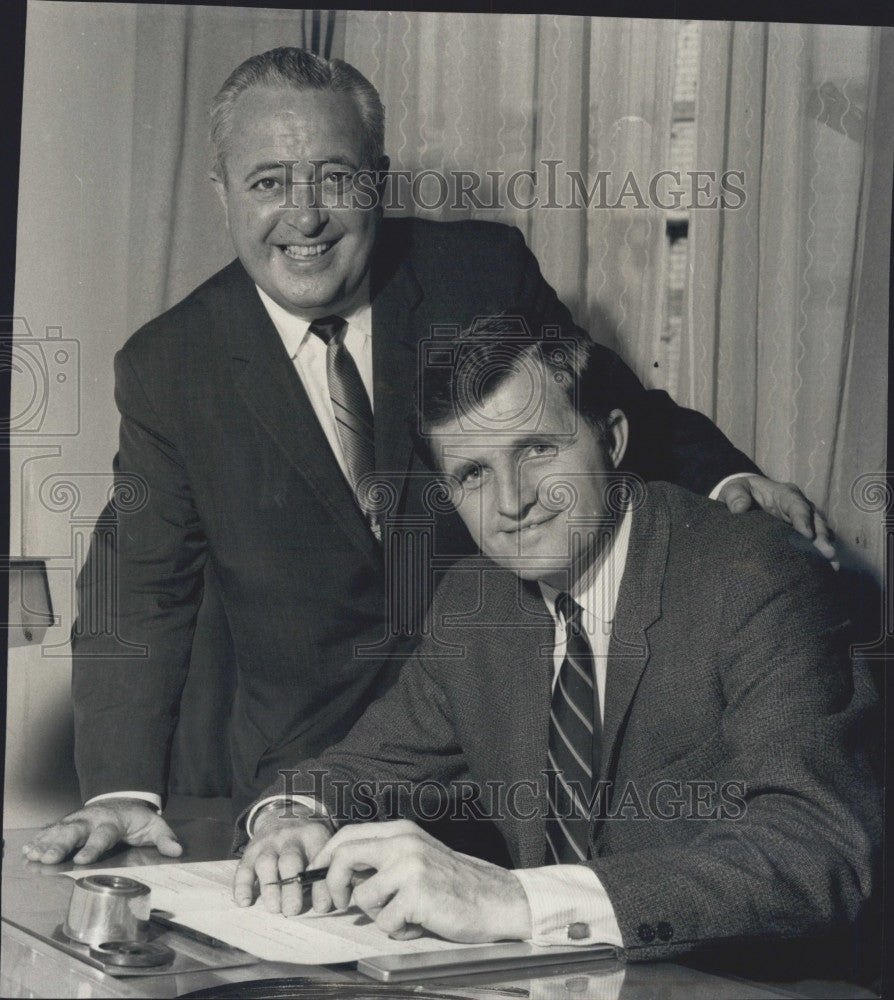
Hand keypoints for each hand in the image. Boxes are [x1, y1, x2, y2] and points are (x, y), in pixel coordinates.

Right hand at [21, 799, 181, 864]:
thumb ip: (164, 838)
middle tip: (49, 858)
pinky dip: (39, 840)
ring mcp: (77, 821)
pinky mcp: (67, 824)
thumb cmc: (136, 818)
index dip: (93, 848)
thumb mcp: (154, 825)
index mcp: (112, 822)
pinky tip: (28, 849)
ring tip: (32, 854)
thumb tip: (177, 850)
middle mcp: (91, 820)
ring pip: (59, 831)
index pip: (103, 836)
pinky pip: (51, 831)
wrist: (121, 801)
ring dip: (45, 843)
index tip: (83, 860)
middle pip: (75, 832)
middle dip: (61, 845)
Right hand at [233, 806, 333, 914]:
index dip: (320, 885)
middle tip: (293, 910)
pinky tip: (244, 902)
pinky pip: (243, 867)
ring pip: (266, 863)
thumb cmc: (307, 842)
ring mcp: (268, 844)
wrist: (283, 815)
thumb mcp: (322, 844)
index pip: (318, 859)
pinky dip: (242, 885)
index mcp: (312, 836)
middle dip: (291, 887)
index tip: (322, 907)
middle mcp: (289, 838)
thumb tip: (328, 904)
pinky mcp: (250, 851)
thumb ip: (326, 869)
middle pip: (290, 860)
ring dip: (269, 888)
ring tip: (275, 909)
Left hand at [309, 819, 531, 943]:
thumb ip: (384, 858)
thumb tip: (340, 874)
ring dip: (378, 916)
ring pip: (363, 898)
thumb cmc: (454, 884)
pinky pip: (385, 922)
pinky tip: (420, 922)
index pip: (348, 834)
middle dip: (331, 885)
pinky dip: (398, 931)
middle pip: (344, 856)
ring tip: (405, 915)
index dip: (325, 857)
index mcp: (401, 831)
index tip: (315, 877)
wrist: (495, 899)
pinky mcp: (417, 893)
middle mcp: (404, 842)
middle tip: (334, 905)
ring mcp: (410, 866)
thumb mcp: (417, 857)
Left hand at [718, 475, 834, 559]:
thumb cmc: (740, 491)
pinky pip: (815, 542)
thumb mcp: (734, 489)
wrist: (744, 496)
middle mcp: (799, 506)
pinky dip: (820, 555)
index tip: (807, 535)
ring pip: (820, 532)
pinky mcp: (801, 533)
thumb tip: (739, 509)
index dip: (803, 519)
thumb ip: (736, 497)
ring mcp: (803, 519)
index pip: (797, 505)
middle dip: (821, 537)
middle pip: (815, 520)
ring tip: (832, 566)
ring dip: (825, 548)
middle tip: (828, 554)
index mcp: (784, 493)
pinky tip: (826, 570)